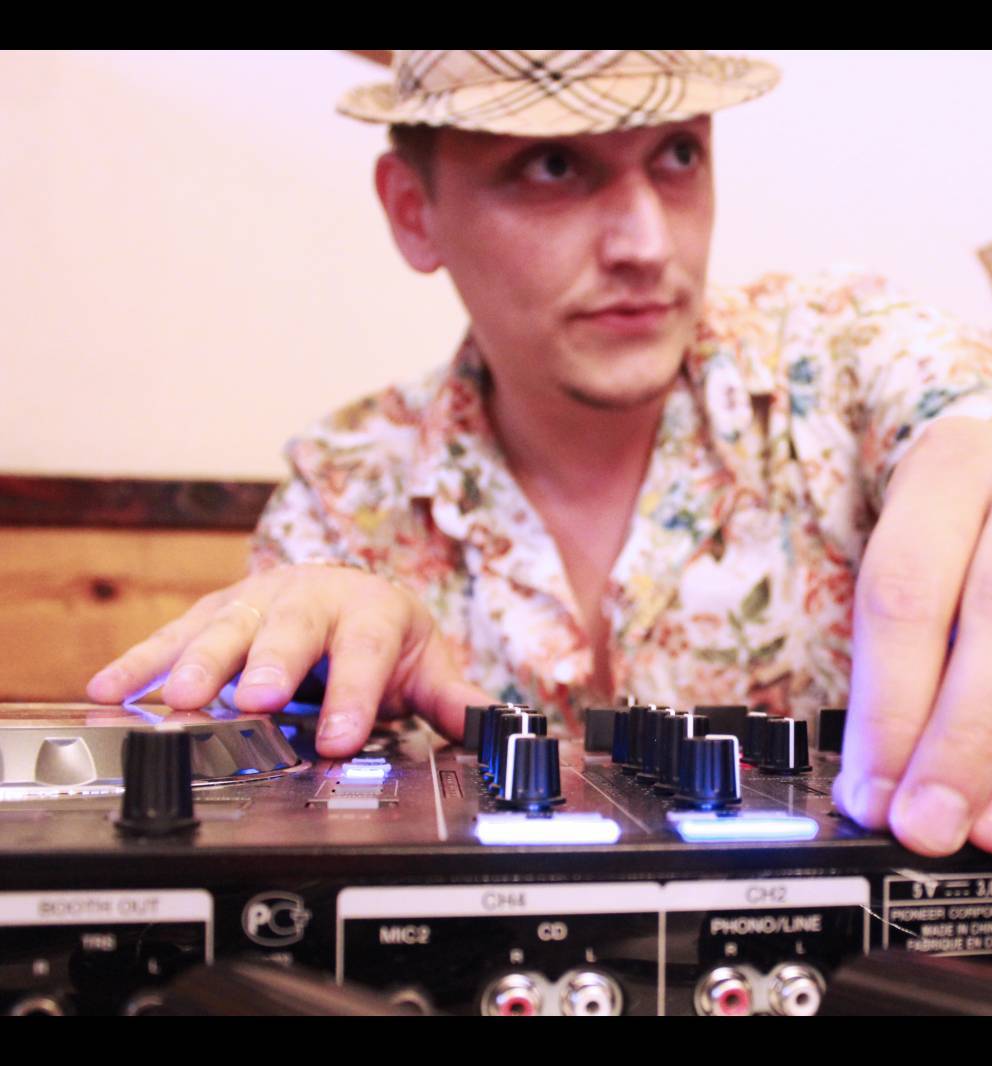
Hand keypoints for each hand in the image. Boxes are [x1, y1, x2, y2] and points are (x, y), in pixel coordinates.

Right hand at [86, 565, 488, 756]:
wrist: (345, 592)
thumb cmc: (382, 635)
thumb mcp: (423, 663)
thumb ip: (452, 698)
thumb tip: (495, 725)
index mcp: (369, 610)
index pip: (363, 652)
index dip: (352, 695)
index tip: (339, 739)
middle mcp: (310, 597)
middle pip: (288, 631)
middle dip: (270, 665)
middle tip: (256, 701)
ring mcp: (256, 602)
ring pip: (225, 629)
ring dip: (196, 663)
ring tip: (175, 700)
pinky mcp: (213, 613)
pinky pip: (173, 637)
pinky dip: (140, 664)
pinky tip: (111, 691)